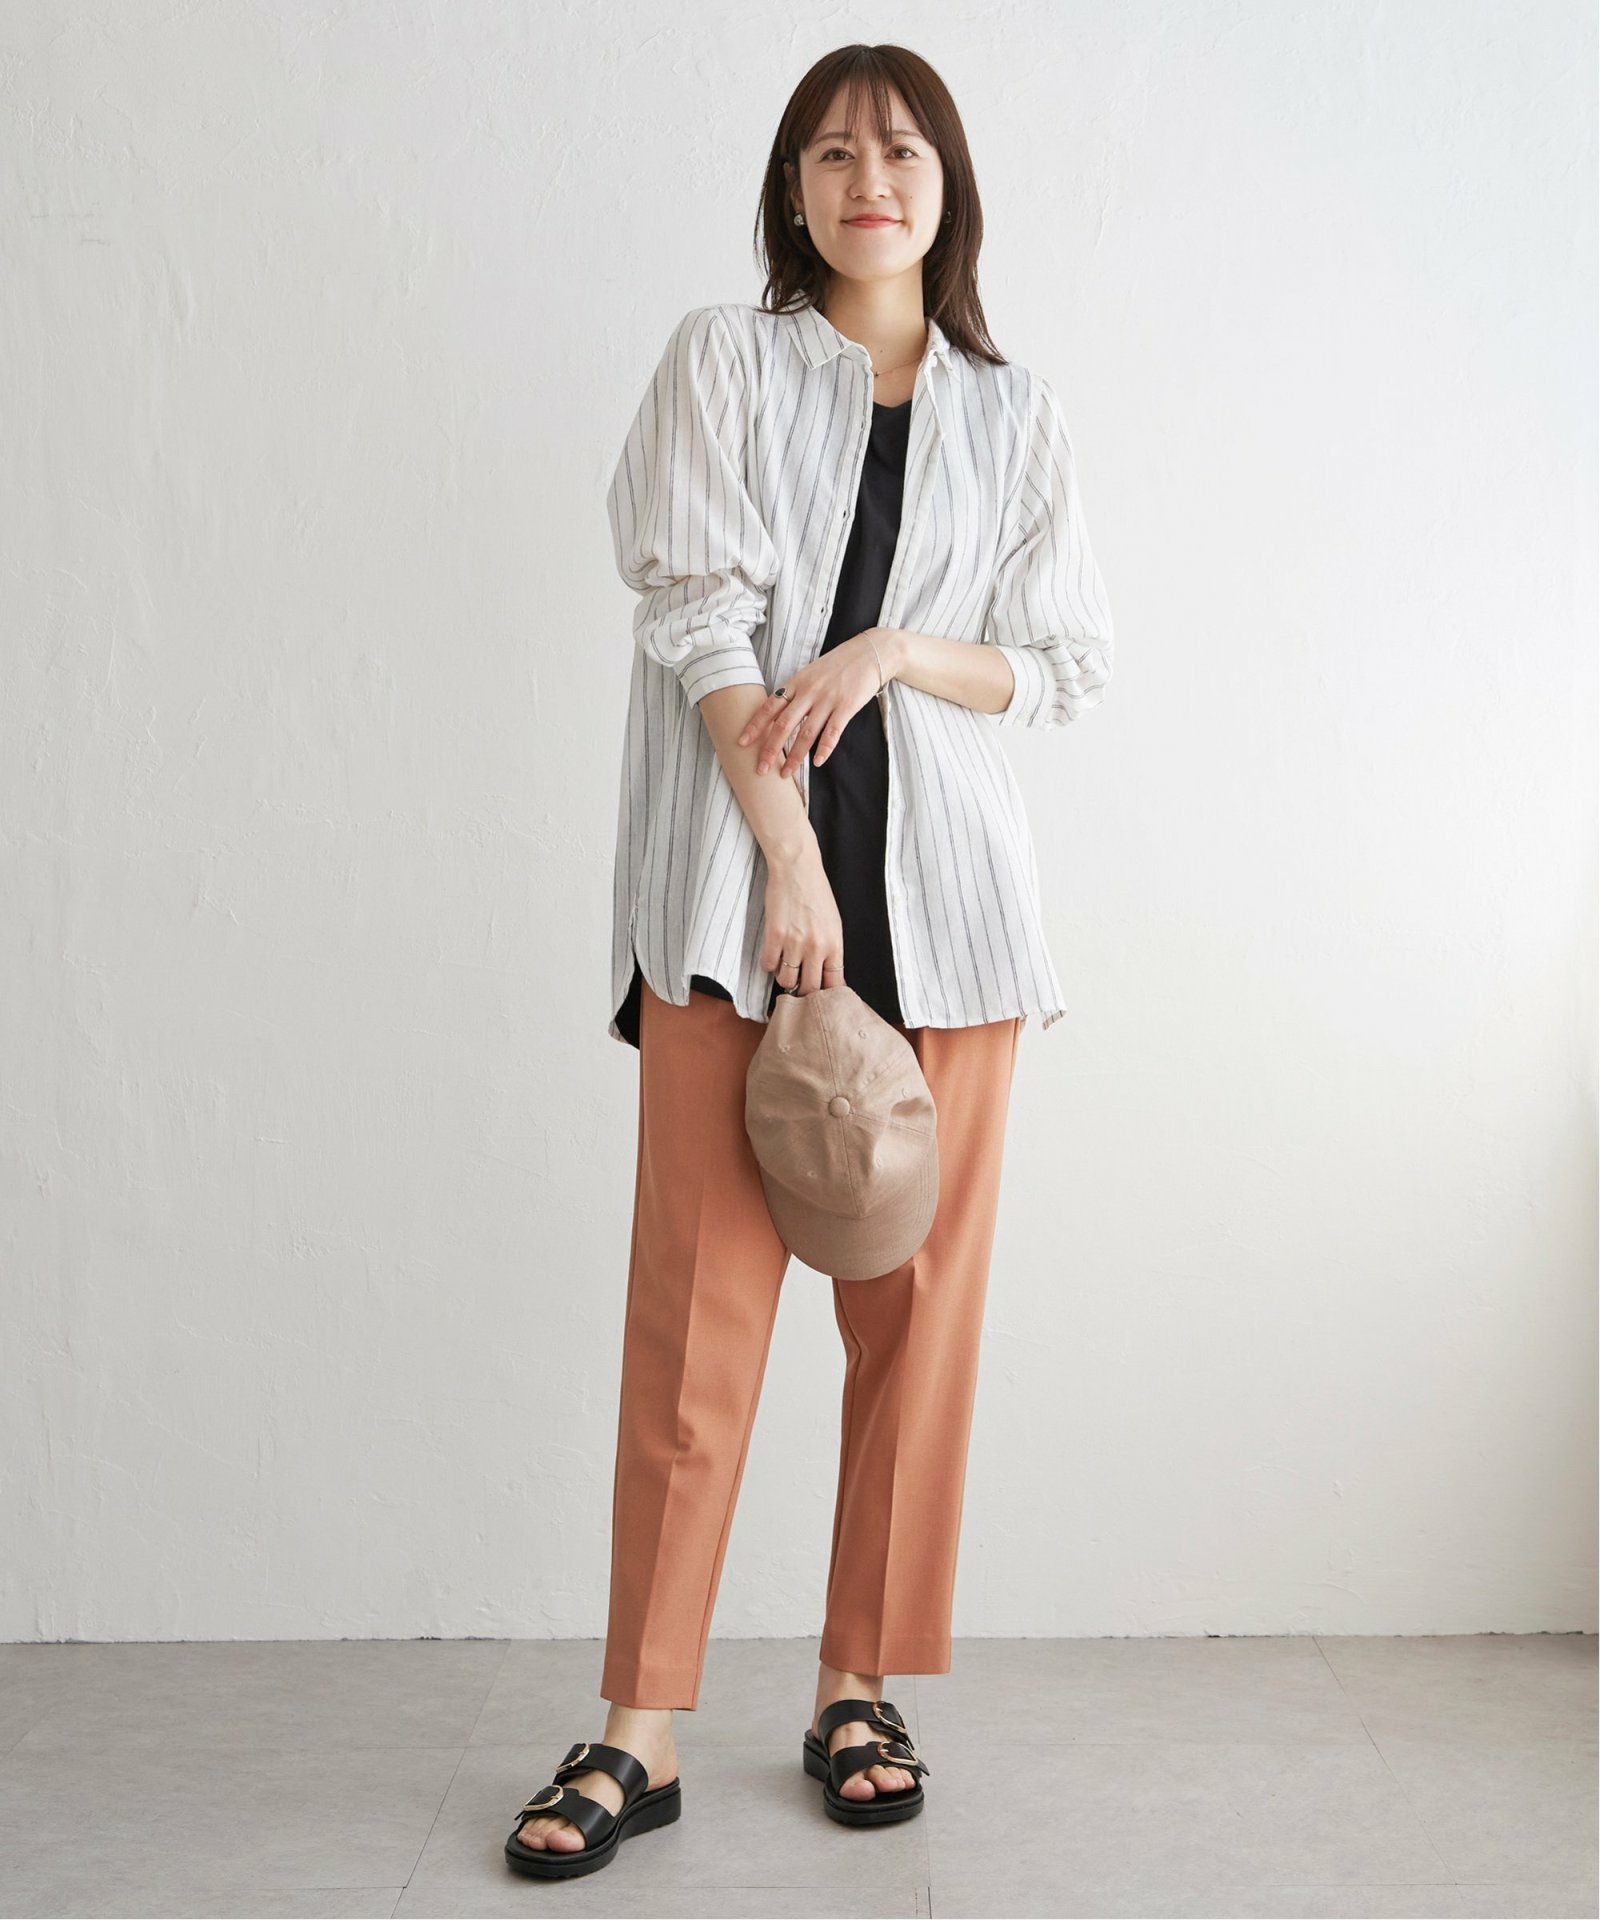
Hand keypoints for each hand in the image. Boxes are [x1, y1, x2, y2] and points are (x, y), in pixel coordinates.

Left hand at [738, 630, 898, 777]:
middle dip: (770, 749)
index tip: (742, 742)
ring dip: (795, 756)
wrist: (870, 652)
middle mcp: (809, 691)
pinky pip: (833, 731)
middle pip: (784, 724)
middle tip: (761, 768)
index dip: (755, 725)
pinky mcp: (847, 706)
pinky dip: (824, 748)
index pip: (770, 706)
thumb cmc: (839, 665)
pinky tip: (818, 762)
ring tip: (786, 773)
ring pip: (806, 733)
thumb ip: (796, 692)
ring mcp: (828, 699)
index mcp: (797, 683)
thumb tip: (778, 714)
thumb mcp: (811, 673)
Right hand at [761, 836, 845, 996]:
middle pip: (809, 988)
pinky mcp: (774, 935)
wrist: (798, 869)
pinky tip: (773, 955)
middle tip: (799, 986)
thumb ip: (831, 950)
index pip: (834, 983)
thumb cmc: (817, 894)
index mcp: (834, 945)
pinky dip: (769, 965)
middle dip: (803, 991)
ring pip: (786, 979)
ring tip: (785, 967)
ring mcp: (794, 942)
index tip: (821, 998)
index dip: (827, 996)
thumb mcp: (834, 924)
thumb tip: (826, 975)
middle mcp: (816, 947)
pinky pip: (768, 965)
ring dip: (784, 977)